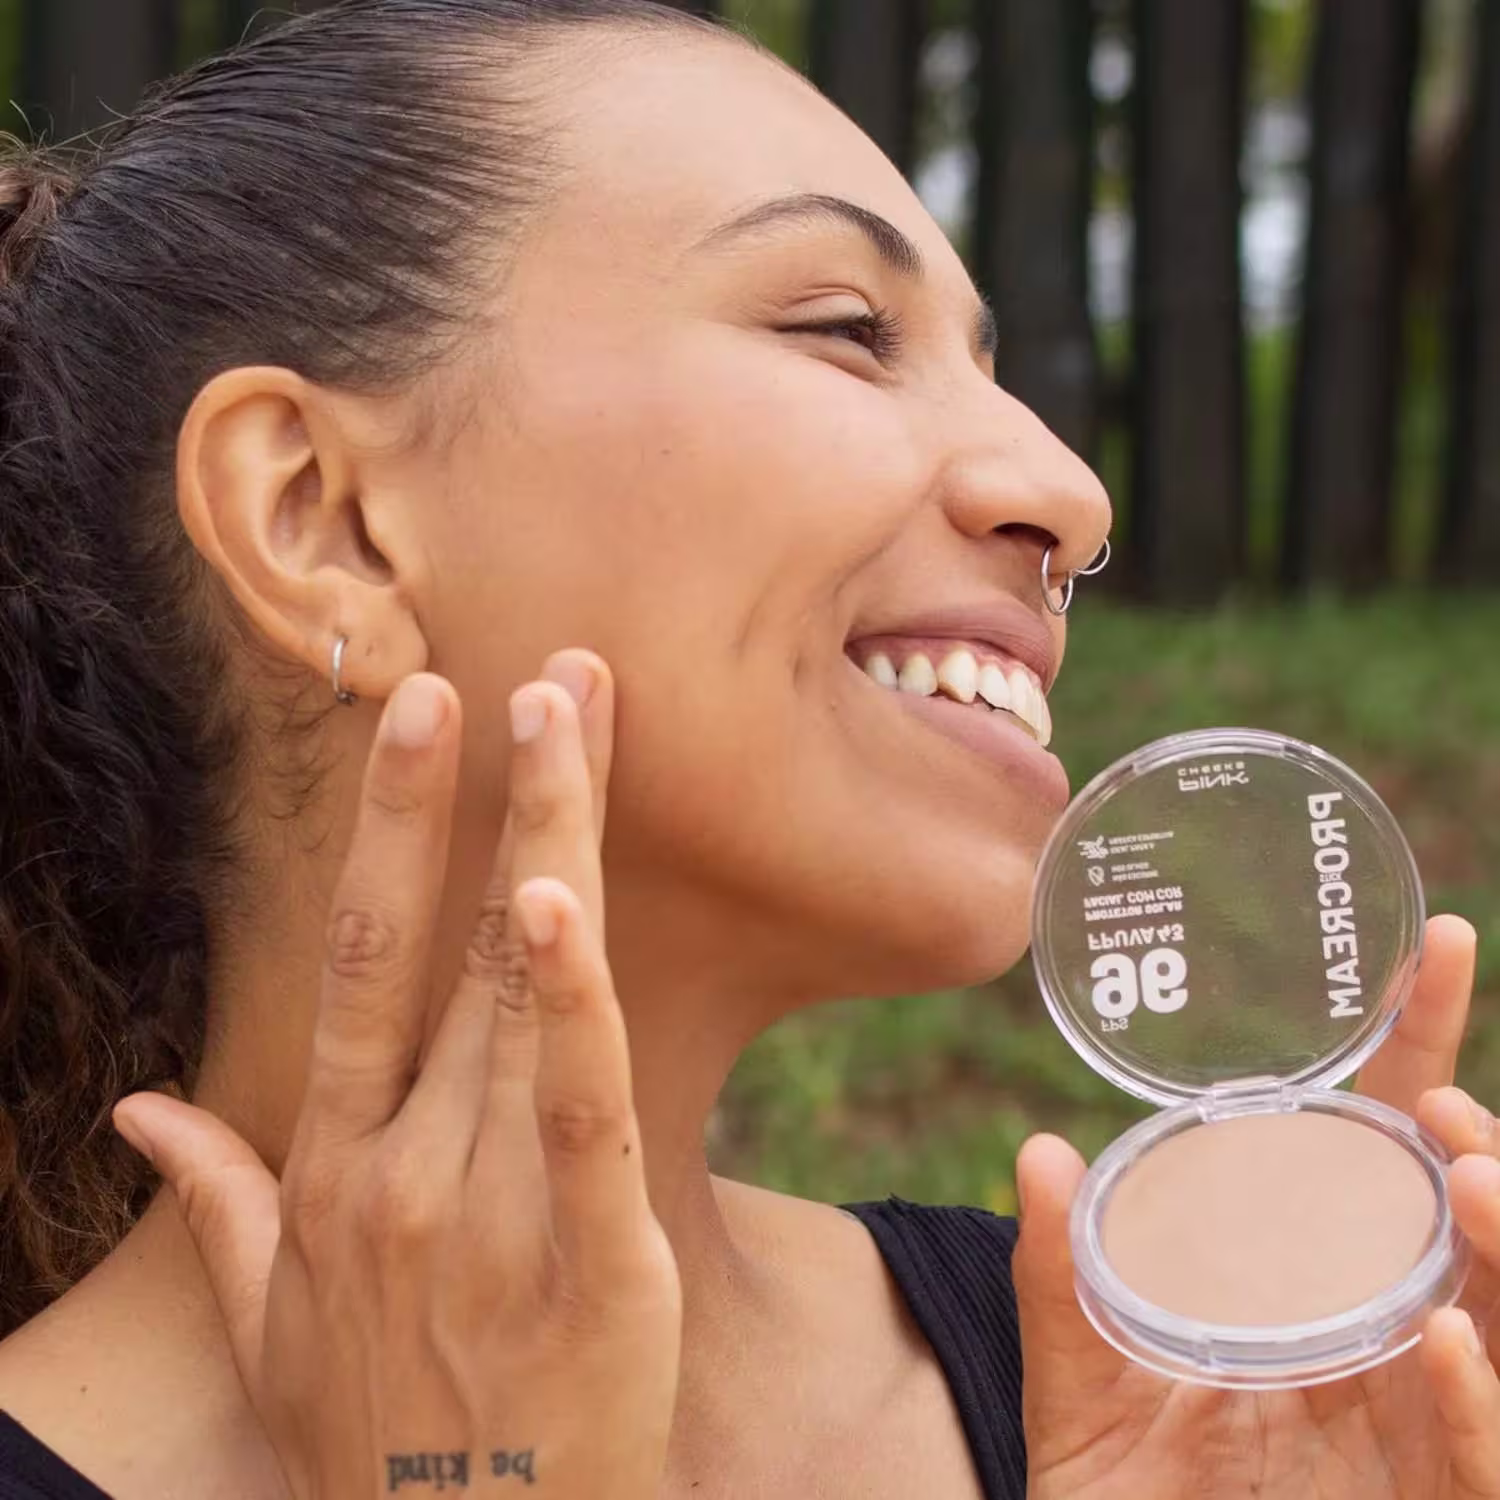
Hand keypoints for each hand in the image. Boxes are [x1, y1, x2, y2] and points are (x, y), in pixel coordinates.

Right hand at [112, 654, 680, 1498]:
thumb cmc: (372, 1439)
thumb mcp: (264, 1322)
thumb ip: (216, 1199)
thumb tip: (140, 1110)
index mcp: (335, 1165)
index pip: (361, 954)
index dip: (392, 826)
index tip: (424, 715)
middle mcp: (398, 1166)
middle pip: (452, 941)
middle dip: (494, 795)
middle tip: (533, 673)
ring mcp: (484, 1211)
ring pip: (520, 990)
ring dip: (550, 841)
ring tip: (573, 718)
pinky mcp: (590, 1262)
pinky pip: (578, 1110)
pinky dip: (573, 1005)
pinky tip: (565, 904)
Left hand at [1019, 914, 1499, 1498]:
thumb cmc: (1122, 1498)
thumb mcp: (1079, 1381)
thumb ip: (1062, 1275)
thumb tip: (1038, 1152)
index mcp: (1322, 1292)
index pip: (1390, 1159)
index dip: (1422, 1055)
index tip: (1440, 948)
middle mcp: (1390, 1348)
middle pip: (1473, 1228)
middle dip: (1482, 1150)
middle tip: (1444, 1102)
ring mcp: (1421, 1431)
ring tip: (1468, 1171)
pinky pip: (1481, 1460)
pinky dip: (1479, 1400)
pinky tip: (1445, 1336)